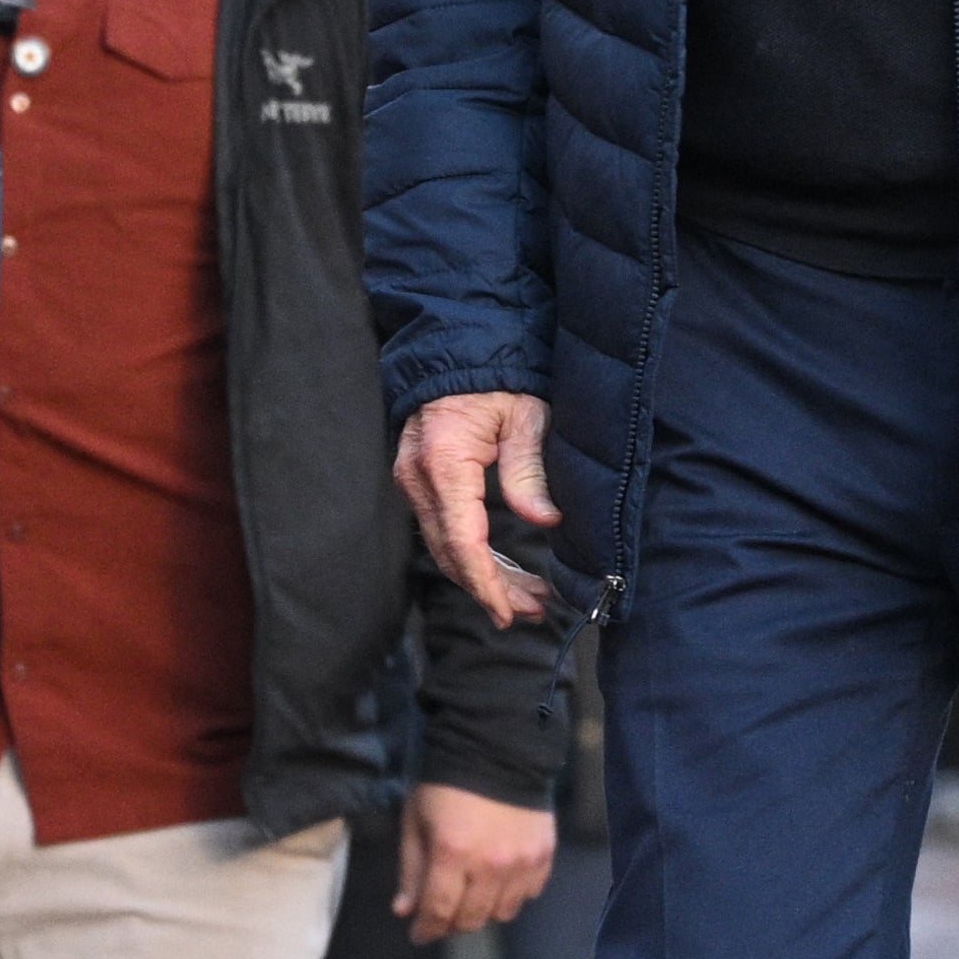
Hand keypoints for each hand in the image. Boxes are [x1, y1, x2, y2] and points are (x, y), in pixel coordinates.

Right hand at [392, 391, 559, 626]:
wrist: (458, 346)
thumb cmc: (497, 376)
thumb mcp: (526, 416)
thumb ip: (529, 470)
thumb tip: (545, 520)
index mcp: (444, 461)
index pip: (462, 540)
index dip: (487, 583)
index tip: (511, 612)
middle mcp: (419, 476)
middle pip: (450, 552)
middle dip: (490, 588)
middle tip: (534, 611)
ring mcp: (413, 478)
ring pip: (444, 545)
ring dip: (483, 575)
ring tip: (528, 598)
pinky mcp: (419, 479)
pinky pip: (442, 527)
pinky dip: (471, 553)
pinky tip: (501, 570)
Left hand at [396, 782, 556, 943]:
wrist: (497, 746)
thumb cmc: (446, 781)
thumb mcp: (416, 818)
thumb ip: (411, 867)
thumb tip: (404, 910)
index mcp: (453, 852)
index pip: (439, 910)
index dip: (427, 929)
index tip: (419, 933)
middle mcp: (490, 864)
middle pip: (471, 918)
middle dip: (452, 921)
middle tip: (443, 910)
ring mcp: (521, 862)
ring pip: (502, 913)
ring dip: (483, 910)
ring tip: (472, 892)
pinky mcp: (544, 855)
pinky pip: (528, 895)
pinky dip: (512, 894)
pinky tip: (499, 878)